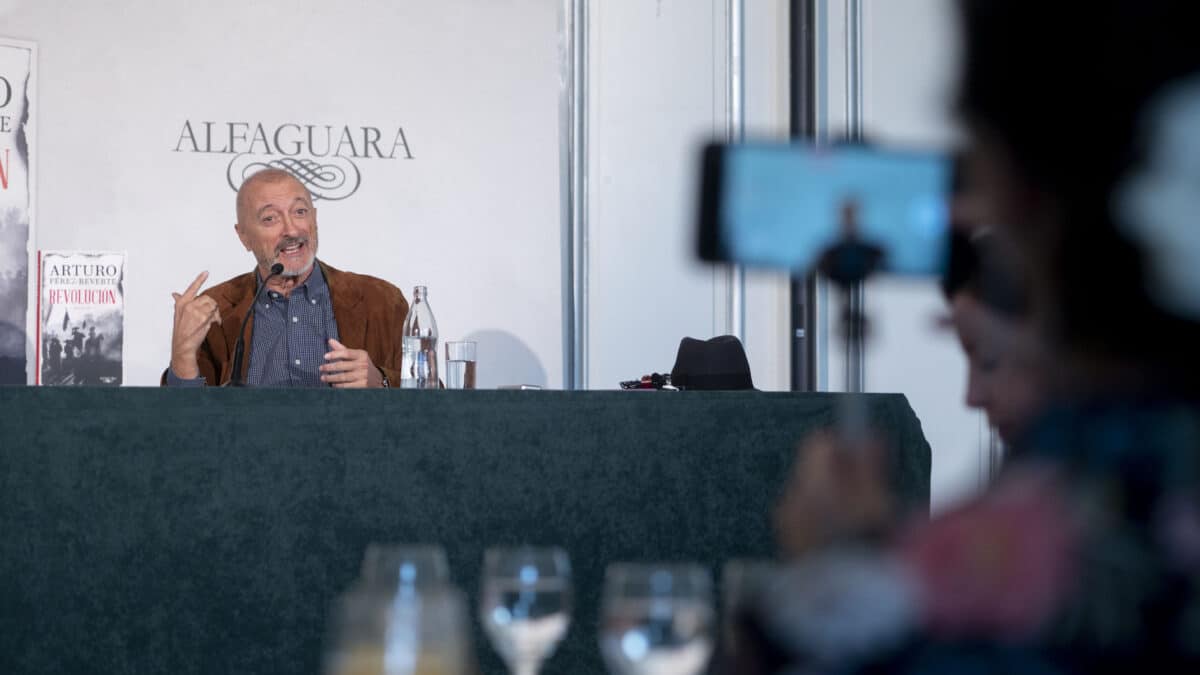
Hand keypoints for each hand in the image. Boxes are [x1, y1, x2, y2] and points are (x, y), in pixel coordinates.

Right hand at [170, 271, 219, 378]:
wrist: (182, 345)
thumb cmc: (181, 331)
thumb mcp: (177, 315)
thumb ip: (179, 302)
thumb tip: (175, 294)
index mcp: (181, 303)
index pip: (192, 288)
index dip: (199, 280)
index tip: (206, 272)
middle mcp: (188, 305)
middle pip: (207, 298)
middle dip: (211, 306)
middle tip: (212, 315)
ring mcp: (196, 311)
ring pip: (213, 305)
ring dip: (215, 313)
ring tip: (212, 321)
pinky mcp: (204, 318)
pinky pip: (215, 313)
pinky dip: (217, 319)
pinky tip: (213, 324)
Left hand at [320, 338, 382, 387]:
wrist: (377, 379)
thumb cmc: (362, 365)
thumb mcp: (356, 355)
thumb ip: (342, 349)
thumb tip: (329, 340)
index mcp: (361, 355)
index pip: (346, 353)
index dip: (335, 354)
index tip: (325, 356)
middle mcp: (363, 364)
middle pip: (343, 365)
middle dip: (329, 367)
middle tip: (321, 368)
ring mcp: (363, 375)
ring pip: (343, 377)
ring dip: (331, 378)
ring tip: (323, 377)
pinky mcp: (362, 385)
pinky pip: (347, 386)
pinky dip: (338, 385)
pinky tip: (332, 385)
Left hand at [774, 431, 892, 557]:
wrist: (842, 610)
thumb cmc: (866, 554)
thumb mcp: (877, 504)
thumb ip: (868, 465)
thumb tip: (866, 435)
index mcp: (809, 488)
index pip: (820, 444)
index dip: (847, 445)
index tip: (871, 459)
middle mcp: (790, 503)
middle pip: (817, 471)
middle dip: (845, 477)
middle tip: (875, 496)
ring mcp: (788, 528)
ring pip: (816, 497)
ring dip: (838, 502)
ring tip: (863, 526)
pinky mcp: (792, 550)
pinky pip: (811, 522)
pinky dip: (829, 524)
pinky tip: (848, 543)